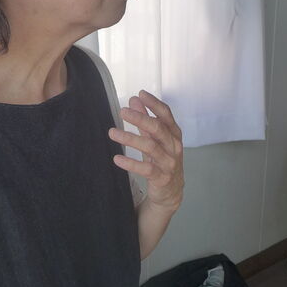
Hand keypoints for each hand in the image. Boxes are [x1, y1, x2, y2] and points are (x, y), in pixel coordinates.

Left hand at [109, 90, 183, 215]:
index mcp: (174, 135)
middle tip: (122, 111)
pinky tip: (117, 158)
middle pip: (158, 128)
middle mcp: (174, 147)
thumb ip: (145, 121)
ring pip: (150, 147)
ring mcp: (169, 163)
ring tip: (112, 133)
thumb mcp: (154, 139)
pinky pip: (146, 169)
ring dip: (130, 138)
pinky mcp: (162, 178)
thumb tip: (134, 100)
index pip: (166, 115)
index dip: (154, 104)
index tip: (140, 94)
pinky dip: (131, 163)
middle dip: (140, 118)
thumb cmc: (162, 161)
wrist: (170, 192)